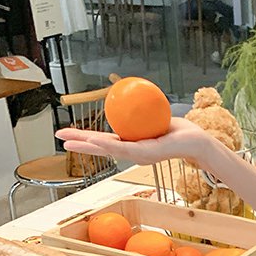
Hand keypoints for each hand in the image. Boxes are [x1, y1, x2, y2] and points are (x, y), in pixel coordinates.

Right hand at [56, 117, 222, 174]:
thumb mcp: (153, 119)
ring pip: (106, 149)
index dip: (86, 137)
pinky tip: (94, 141)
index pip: (105, 140)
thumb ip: (140, 114)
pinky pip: (123, 148)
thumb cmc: (177, 131)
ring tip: (68, 141)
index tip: (69, 133)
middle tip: (59, 137)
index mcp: (131, 145)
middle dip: (79, 143)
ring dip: (87, 145)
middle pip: (100, 147)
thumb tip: (129, 99)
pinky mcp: (145, 155)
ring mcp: (137, 156)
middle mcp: (132, 153)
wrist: (196, 141)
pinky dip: (107, 145)